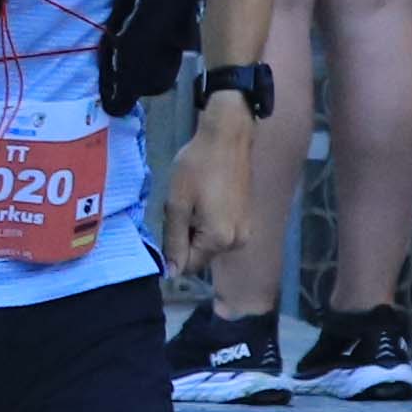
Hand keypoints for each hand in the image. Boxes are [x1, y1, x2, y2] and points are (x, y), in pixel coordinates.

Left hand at [168, 110, 255, 272]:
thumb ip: (174, 241)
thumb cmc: (198, 168)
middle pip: (199, 256)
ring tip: (190, 203)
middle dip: (183, 239)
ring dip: (193, 230)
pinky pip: (218, 232)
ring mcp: (244, 230)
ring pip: (208, 244)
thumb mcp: (177, 205)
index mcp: (220, 241)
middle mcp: (237, 242)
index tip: (165, 226)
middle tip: (178, 210)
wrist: (227, 139)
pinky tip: (201, 201)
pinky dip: (205, 223)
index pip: (187, 266)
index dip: (170, 252)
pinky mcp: (245, 219)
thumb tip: (171, 273)